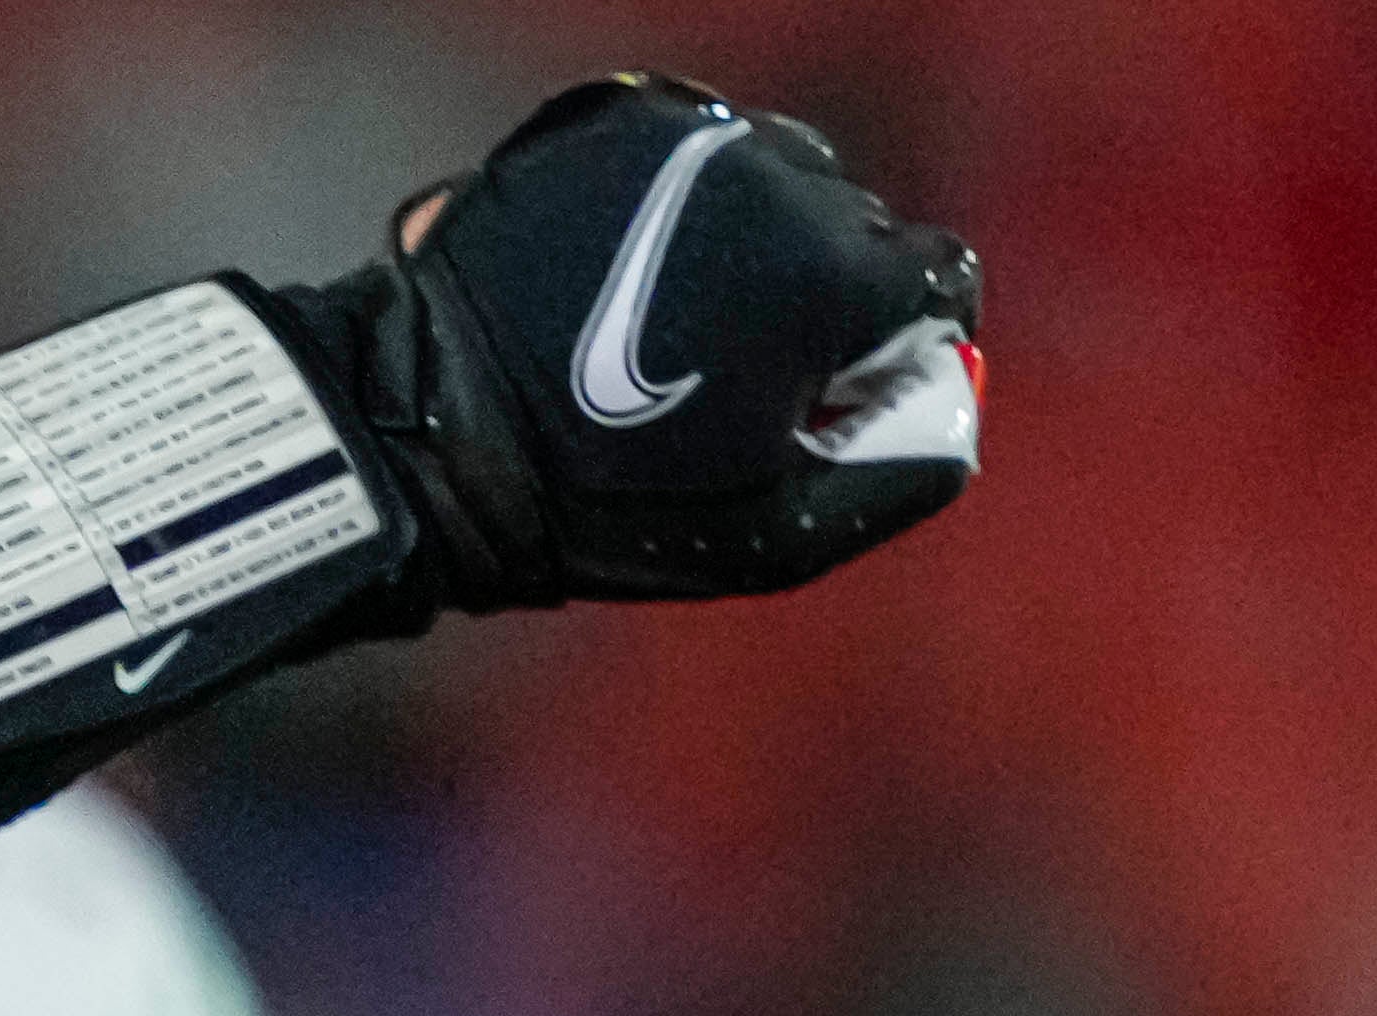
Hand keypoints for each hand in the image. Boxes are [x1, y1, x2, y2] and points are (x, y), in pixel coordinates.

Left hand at [308, 74, 980, 614]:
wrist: (423, 439)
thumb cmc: (599, 506)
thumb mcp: (775, 535)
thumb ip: (902, 470)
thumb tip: (954, 404)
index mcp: (831, 272)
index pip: (935, 276)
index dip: (904, 341)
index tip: (849, 384)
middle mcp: (773, 178)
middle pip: (855, 222)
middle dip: (823, 292)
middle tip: (743, 371)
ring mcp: (687, 137)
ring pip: (775, 175)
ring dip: (754, 237)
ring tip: (677, 320)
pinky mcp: (613, 119)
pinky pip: (690, 148)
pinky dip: (677, 201)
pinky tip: (625, 271)